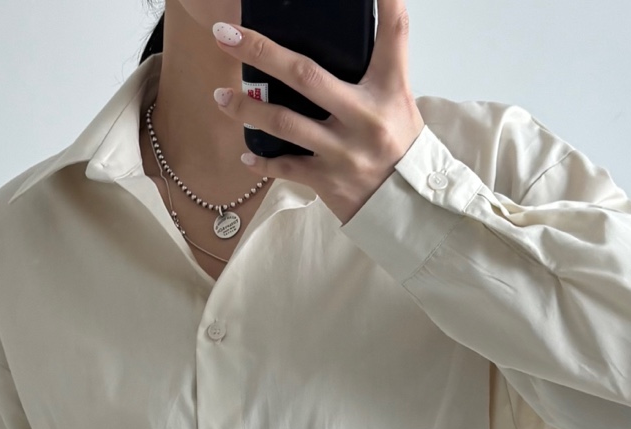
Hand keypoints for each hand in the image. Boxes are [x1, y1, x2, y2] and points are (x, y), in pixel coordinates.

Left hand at [211, 0, 423, 224]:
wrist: (409, 206)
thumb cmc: (399, 145)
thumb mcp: (397, 99)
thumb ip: (375, 67)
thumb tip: (339, 36)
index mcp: (388, 89)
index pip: (394, 33)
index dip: (385, 2)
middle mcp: (364, 117)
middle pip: (306, 75)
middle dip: (261, 52)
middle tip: (226, 36)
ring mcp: (343, 151)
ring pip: (284, 123)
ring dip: (246, 109)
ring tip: (220, 97)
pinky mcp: (329, 181)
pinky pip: (286, 167)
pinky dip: (263, 161)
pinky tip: (246, 153)